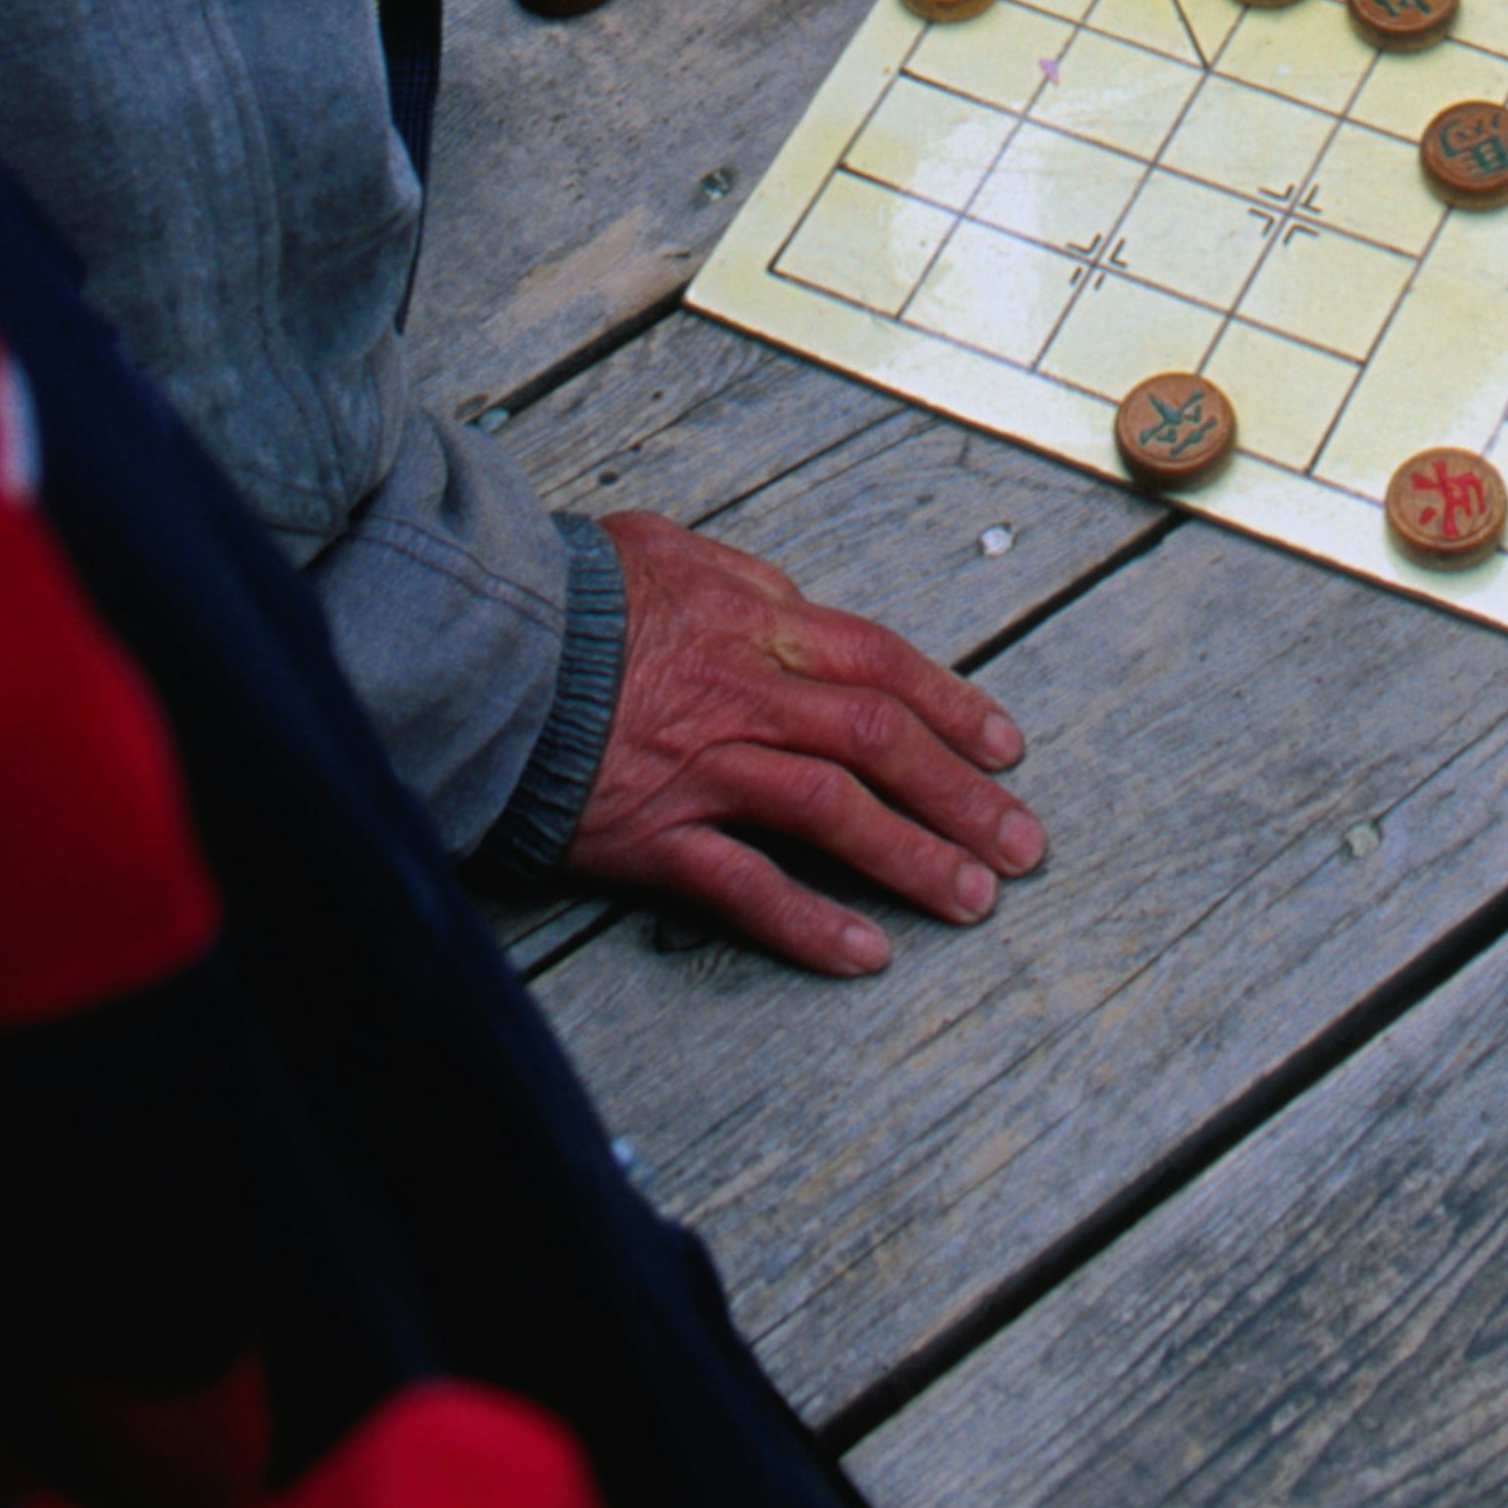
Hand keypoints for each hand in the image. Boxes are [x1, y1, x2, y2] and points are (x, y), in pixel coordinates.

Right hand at [561, 515, 1045, 978]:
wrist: (483, 646)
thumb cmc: (572, 594)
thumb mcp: (672, 552)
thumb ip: (748, 585)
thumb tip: (798, 605)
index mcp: (759, 625)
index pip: (882, 663)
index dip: (953, 706)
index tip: (1005, 749)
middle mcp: (749, 696)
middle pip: (880, 742)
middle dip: (961, 795)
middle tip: (1024, 842)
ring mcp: (706, 769)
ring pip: (834, 813)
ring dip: (912, 858)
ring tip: (974, 898)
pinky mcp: (656, 835)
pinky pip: (746, 887)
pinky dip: (809, 924)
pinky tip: (865, 955)